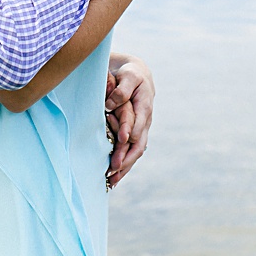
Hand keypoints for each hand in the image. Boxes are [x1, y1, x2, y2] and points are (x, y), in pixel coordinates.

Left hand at [105, 53, 154, 186]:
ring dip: (125, 167)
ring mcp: (141, 129)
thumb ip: (122, 88)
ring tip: (111, 181)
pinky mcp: (134, 134)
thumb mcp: (128, 75)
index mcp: (145, 107)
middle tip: (113, 170)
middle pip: (139, 145)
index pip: (139, 124)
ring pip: (135, 152)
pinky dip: (124, 165)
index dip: (130, 133)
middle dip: (127, 159)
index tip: (121, 141)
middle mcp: (145, 122)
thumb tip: (111, 105)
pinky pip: (131, 152)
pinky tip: (113, 177)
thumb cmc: (131, 74)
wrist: (136, 75)